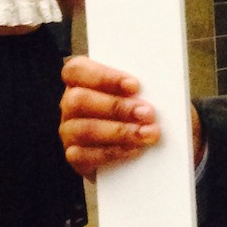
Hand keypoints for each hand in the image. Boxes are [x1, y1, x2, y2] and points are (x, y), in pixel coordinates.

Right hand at [60, 56, 178, 175]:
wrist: (141, 152)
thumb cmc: (139, 112)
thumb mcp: (141, 94)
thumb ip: (142, 88)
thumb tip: (157, 90)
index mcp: (81, 81)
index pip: (77, 70)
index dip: (104, 77)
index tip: (134, 85)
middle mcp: (71, 105)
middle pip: (78, 100)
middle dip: (116, 106)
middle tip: (146, 113)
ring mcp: (69, 132)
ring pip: (83, 129)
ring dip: (118, 131)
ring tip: (146, 134)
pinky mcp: (75, 156)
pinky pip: (83, 156)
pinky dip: (111, 152)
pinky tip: (133, 149)